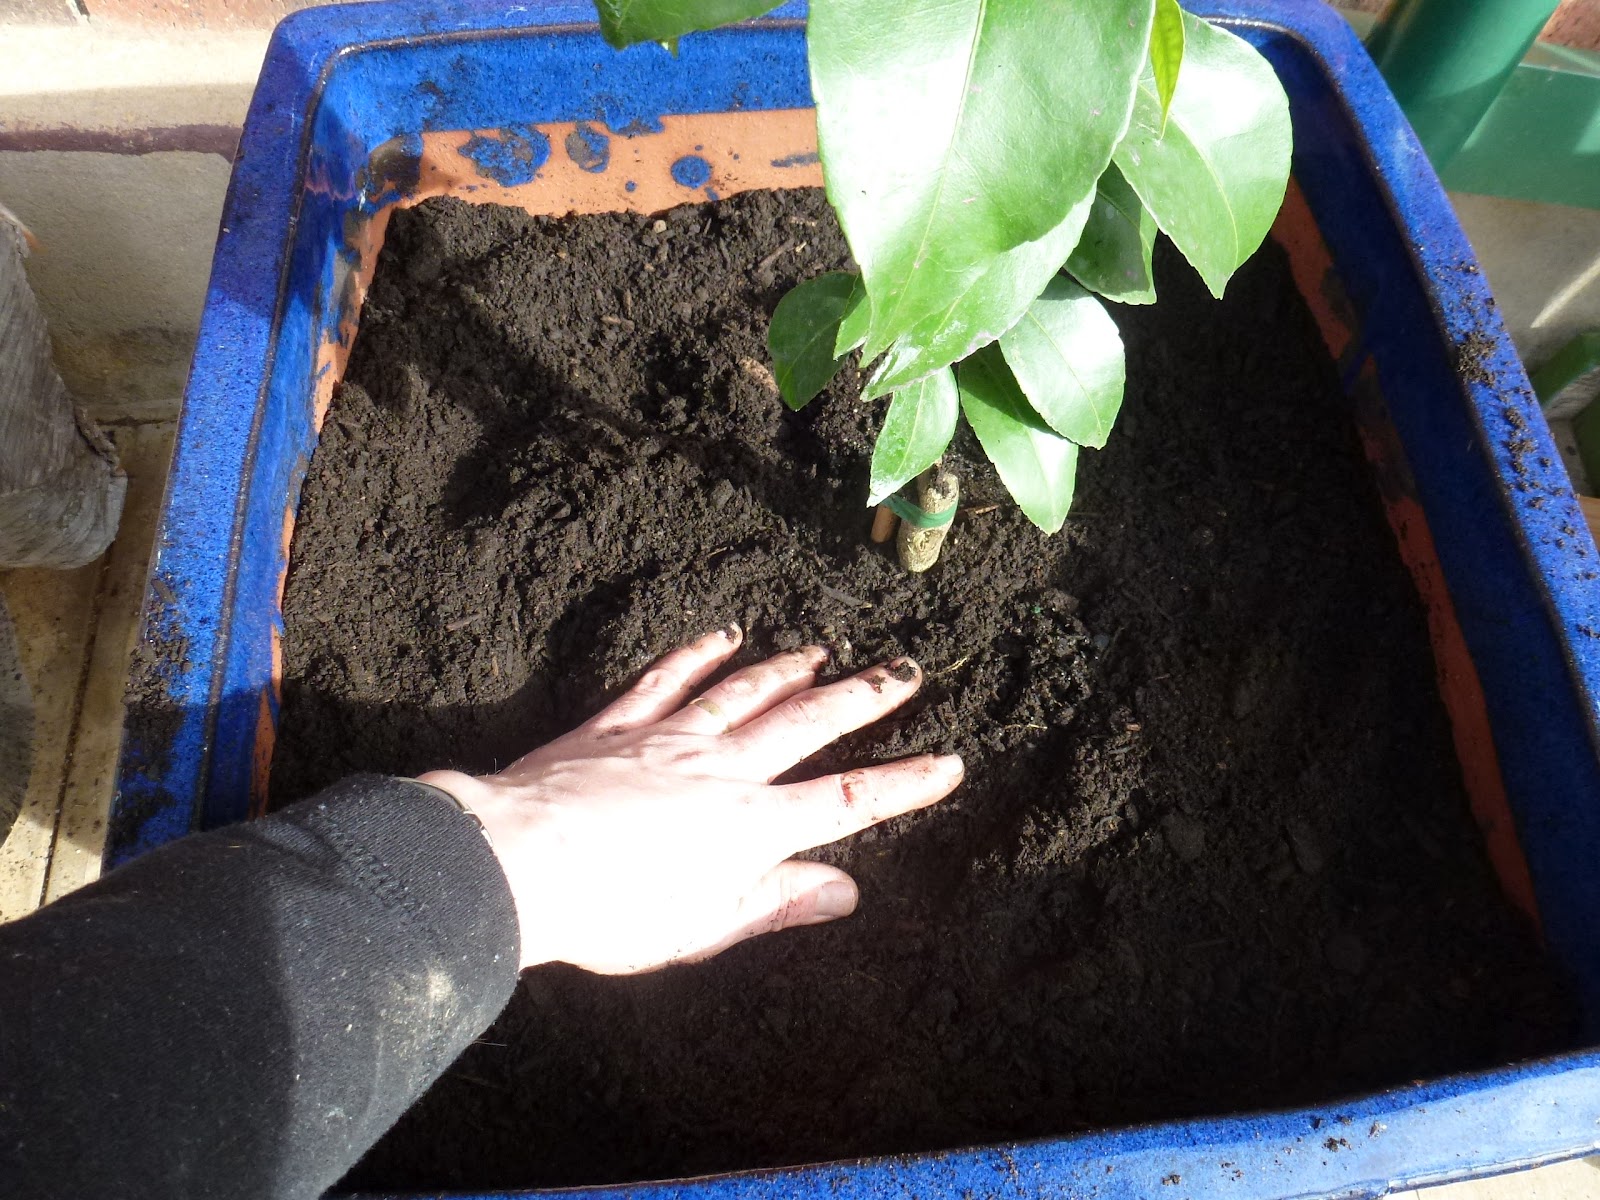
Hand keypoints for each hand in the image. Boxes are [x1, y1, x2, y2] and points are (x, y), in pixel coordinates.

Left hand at [420, 626, 961, 973]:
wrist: (518, 864)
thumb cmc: (610, 913)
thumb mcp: (703, 929)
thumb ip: (774, 903)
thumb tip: (844, 891)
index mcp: (750, 828)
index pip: (845, 803)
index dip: (903, 784)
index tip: (949, 765)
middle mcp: (722, 771)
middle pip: (807, 725)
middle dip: (862, 699)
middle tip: (904, 673)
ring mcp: (670, 739)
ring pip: (746, 692)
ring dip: (791, 670)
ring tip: (825, 652)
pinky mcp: (619, 726)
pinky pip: (668, 679)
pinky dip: (700, 654)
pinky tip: (724, 637)